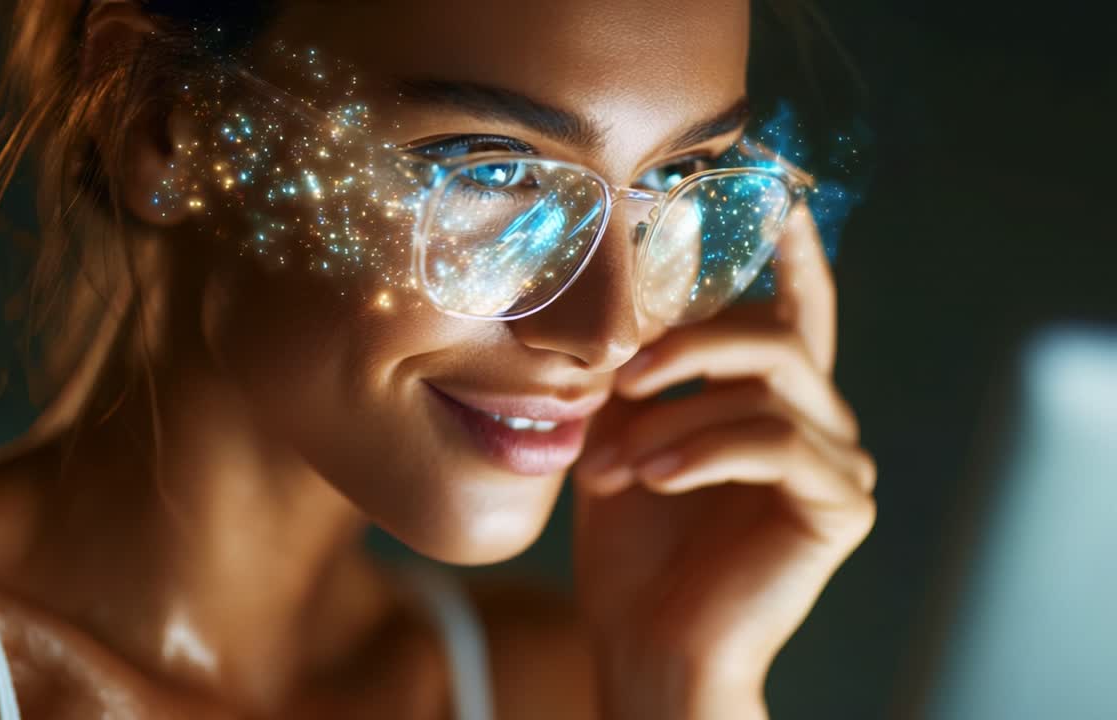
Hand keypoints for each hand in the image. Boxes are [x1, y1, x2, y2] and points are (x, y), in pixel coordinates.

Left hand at [572, 206, 875, 719]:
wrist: (647, 638)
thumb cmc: (631, 541)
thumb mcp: (620, 433)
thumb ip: (635, 371)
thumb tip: (621, 301)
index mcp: (770, 399)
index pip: (797, 311)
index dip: (795, 254)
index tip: (782, 199)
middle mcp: (817, 420)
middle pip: (775, 334)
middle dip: (687, 348)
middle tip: (620, 378)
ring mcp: (838, 462)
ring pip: (768, 388)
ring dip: (675, 417)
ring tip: (614, 464)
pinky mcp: (842, 505)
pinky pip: (777, 445)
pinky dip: (705, 452)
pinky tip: (654, 480)